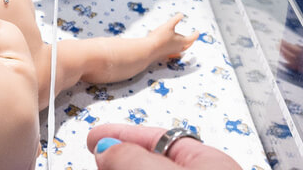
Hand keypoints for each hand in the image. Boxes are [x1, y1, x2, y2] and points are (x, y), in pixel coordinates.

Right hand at [87, 125, 241, 169]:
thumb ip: (136, 160)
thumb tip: (107, 148)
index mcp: (208, 161)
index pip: (157, 138)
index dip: (122, 135)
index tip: (94, 139)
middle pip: (151, 159)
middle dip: (119, 159)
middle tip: (96, 161)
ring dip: (123, 168)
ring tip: (103, 168)